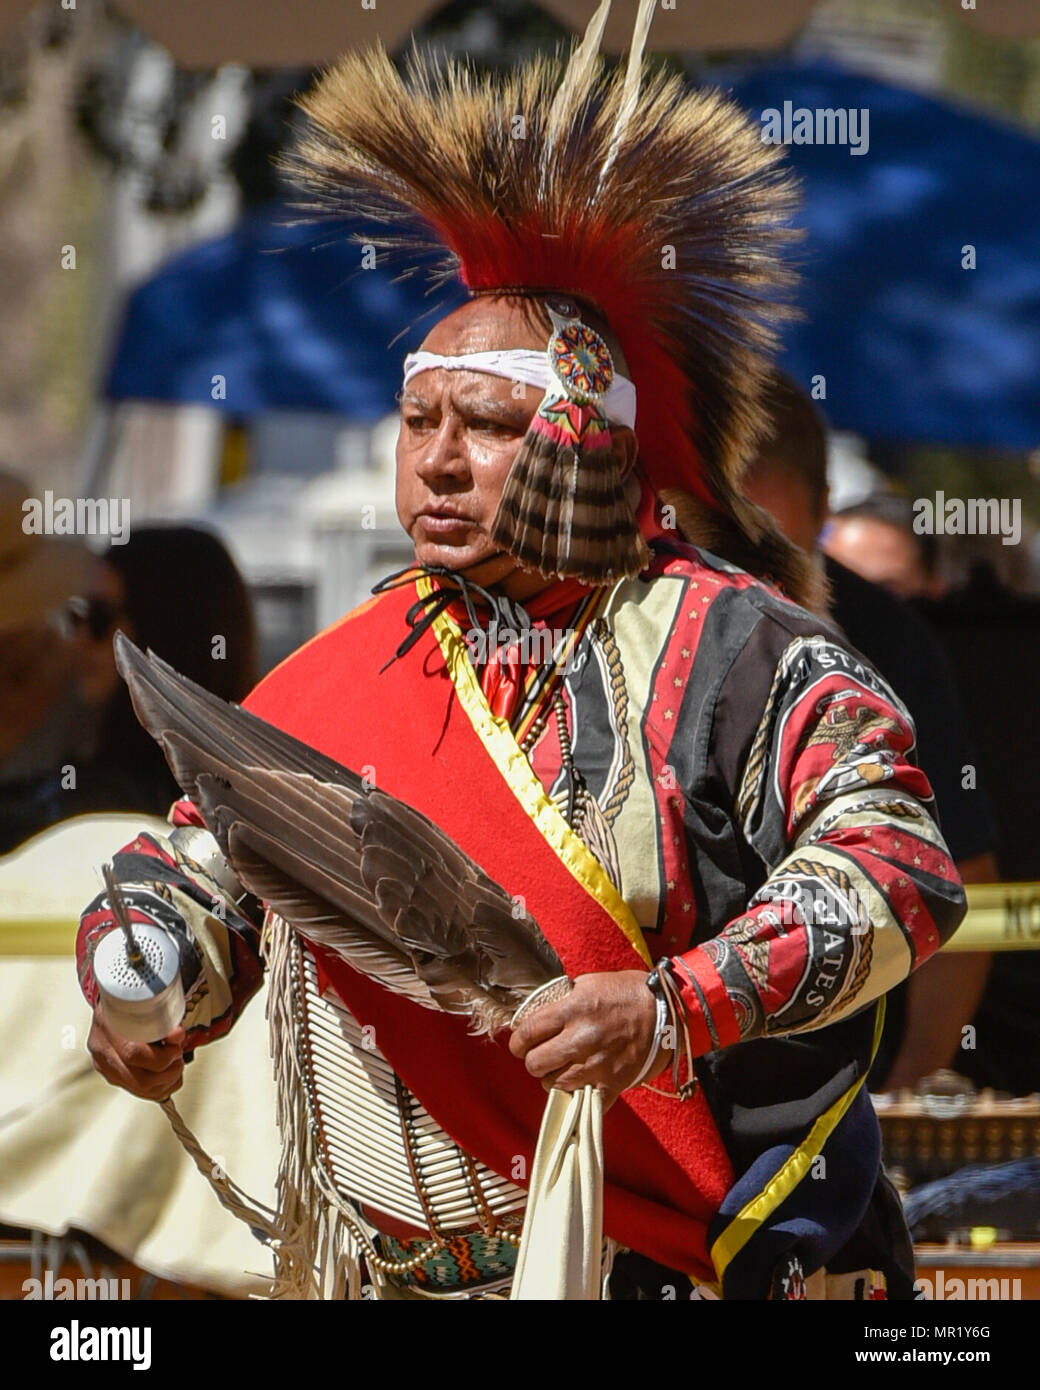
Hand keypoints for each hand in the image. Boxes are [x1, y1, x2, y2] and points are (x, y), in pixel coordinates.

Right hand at [87, 1003, 186, 1101]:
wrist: (112, 1000)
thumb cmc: (131, 1001)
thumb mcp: (145, 1000)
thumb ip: (162, 1017)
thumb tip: (177, 1035)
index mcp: (107, 1027)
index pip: (134, 1054)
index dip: (163, 1056)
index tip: (177, 1044)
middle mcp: (103, 1051)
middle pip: (141, 1079)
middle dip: (170, 1071)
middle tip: (178, 1055)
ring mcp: (106, 1067)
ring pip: (142, 1090)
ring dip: (168, 1080)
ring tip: (175, 1062)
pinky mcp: (112, 1076)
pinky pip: (141, 1092)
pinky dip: (162, 1086)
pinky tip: (169, 1074)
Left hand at [508, 970, 671, 1110]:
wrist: (668, 1013)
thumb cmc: (628, 992)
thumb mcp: (591, 983)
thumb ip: (563, 1000)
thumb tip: (540, 1013)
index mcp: (574, 1009)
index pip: (529, 1032)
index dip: (518, 1041)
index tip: (519, 1044)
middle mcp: (582, 1039)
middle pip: (535, 1063)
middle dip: (533, 1060)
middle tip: (539, 1055)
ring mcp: (597, 1065)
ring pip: (553, 1084)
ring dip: (552, 1077)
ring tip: (560, 1068)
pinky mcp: (612, 1084)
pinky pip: (581, 1100)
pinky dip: (577, 1093)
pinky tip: (580, 1081)